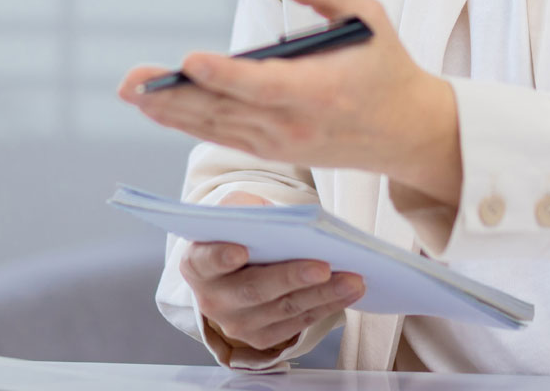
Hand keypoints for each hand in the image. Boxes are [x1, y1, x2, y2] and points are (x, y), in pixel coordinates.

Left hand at [118, 0, 462, 203]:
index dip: (223, 75)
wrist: (408, 133)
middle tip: (130, 79)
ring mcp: (281, 143)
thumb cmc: (386, 65)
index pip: (262, 85)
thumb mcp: (369, 15)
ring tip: (130, 91)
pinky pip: (222, 136)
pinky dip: (187, 123)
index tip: (189, 59)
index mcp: (320, 91)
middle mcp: (295, 125)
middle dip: (174, 94)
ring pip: (215, 127)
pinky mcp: (274, 151)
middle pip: (225, 110)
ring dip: (170, 110)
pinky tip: (158, 108)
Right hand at [181, 192, 364, 351]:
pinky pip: (298, 323)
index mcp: (197, 265)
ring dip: (322, 295)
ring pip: (283, 310)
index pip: (206, 261)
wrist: (233, 268)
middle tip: (323, 267)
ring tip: (353, 280)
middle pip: (254, 290)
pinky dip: (326, 306)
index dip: (221, 256)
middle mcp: (212, 300)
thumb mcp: (234, 213)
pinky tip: (348, 292)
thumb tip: (282, 220)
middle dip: (291, 278)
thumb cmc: (237, 234)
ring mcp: (237, 324)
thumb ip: (248, 211)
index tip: (241, 249)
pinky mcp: (261, 338)